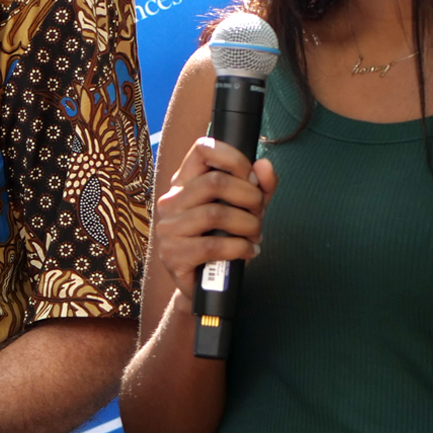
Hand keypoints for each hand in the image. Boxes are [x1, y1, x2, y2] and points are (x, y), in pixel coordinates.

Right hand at [152, 136, 276, 294]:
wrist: (204, 284)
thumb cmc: (222, 239)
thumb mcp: (245, 209)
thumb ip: (259, 187)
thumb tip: (264, 166)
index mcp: (184, 181)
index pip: (202, 149)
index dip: (233, 158)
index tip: (251, 177)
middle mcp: (171, 200)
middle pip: (214, 182)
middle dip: (249, 197)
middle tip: (259, 212)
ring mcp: (168, 228)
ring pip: (215, 214)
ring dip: (247, 224)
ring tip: (255, 234)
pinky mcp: (173, 255)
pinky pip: (212, 245)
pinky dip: (239, 247)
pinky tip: (248, 251)